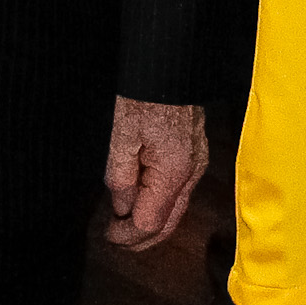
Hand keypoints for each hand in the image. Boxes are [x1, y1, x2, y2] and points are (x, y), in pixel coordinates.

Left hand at [101, 96, 209, 250]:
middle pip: (170, 223)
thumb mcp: (120, 136)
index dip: (126, 235)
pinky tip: (144, 202)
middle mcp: (191, 172)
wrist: (169, 65)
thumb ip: (121, 178)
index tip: (107, 235)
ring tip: (125, 225)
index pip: (150, 222)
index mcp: (173, 171)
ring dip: (153, 223)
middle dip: (142, 239)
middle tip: (117, 240)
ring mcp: (197, 163)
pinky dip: (162, 205)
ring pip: (177, 209)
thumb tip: (122, 207)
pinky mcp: (196, 153)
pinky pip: (180, 191)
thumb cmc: (144, 95)